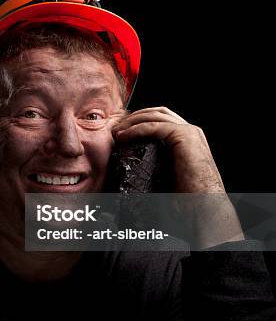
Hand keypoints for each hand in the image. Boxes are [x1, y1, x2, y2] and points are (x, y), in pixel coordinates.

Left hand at [110, 106, 243, 246]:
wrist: (204, 208)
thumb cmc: (188, 200)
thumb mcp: (168, 177)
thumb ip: (156, 165)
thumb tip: (133, 170)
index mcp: (188, 140)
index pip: (161, 119)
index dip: (140, 121)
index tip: (121, 131)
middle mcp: (191, 132)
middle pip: (157, 112)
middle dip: (134, 117)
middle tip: (115, 128)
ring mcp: (190, 132)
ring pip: (155, 115)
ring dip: (132, 121)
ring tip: (116, 131)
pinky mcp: (185, 136)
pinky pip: (154, 126)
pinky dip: (136, 129)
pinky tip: (123, 136)